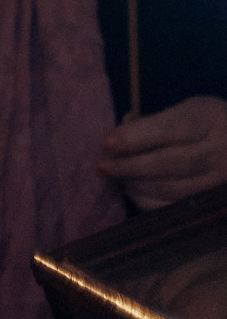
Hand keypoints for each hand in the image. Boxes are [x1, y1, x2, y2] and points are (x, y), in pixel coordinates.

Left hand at [101, 96, 226, 209]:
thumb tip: (113, 143)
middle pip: (168, 162)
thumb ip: (153, 124)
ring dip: (135, 183)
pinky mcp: (212, 199)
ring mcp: (218, 178)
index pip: (168, 129)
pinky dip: (147, 200)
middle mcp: (218, 150)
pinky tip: (133, 190)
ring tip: (116, 176)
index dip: (134, 137)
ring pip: (170, 187)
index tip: (106, 144)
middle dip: (129, 165)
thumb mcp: (188, 111)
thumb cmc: (207, 124)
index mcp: (207, 119)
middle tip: (102, 167)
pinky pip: (175, 206)